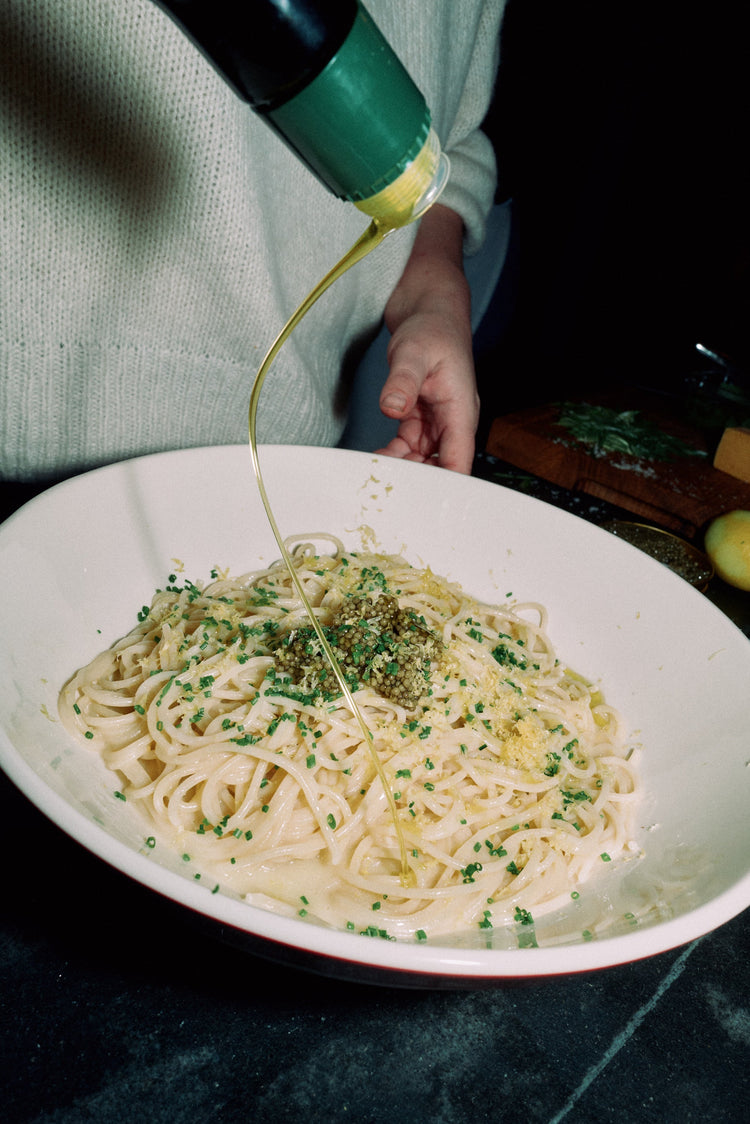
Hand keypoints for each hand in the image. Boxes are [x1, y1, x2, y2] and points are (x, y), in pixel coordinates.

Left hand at [374, 205, 477, 474]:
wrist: (428, 303)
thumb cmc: (431, 323)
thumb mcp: (413, 350)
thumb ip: (402, 380)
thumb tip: (392, 408)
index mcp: (461, 412)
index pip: (458, 463)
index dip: (443, 488)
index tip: (418, 503)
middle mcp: (451, 422)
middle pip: (439, 468)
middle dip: (416, 483)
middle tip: (383, 494)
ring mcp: (436, 421)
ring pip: (421, 460)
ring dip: (400, 470)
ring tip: (372, 479)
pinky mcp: (419, 416)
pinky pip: (407, 447)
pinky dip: (392, 455)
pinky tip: (373, 459)